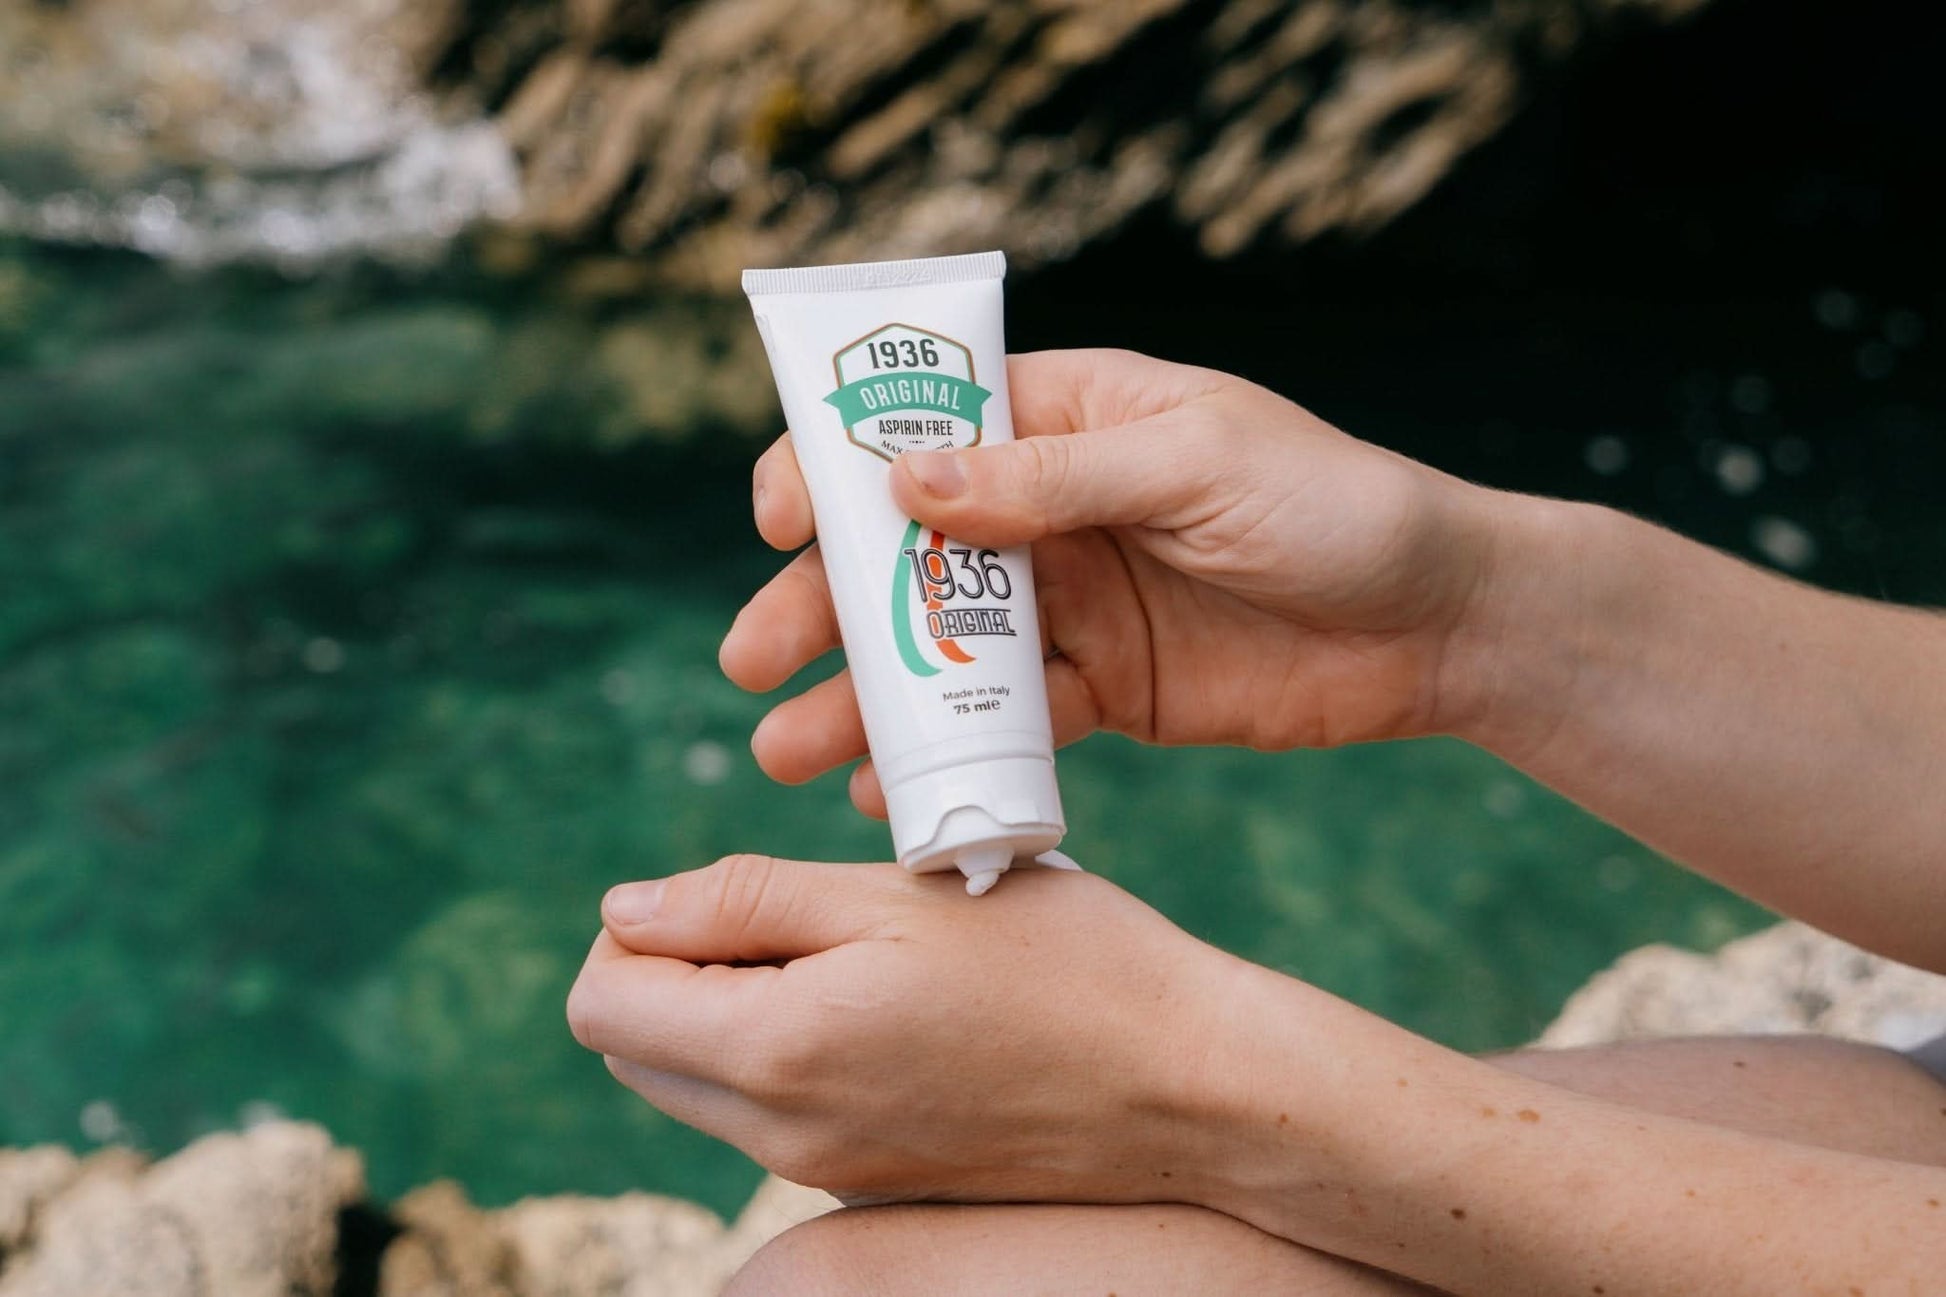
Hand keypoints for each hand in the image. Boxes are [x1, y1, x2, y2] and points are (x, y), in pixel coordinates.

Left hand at [565, 854, 1269, 1205]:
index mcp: (775, 1053)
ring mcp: (827, 1172)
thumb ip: (741, 900)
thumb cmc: (1058, 964)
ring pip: (702, 1085)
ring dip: (736, 1011)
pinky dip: (792, 1053)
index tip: (736, 895)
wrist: (1187, 1085)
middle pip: (636, 1052)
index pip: (600, 1002)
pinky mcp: (872, 1182)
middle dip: (679, 971)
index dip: (639, 929)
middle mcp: (782, 1136)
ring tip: (859, 957)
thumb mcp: (894, 897)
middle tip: (800, 917)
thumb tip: (622, 910)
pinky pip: (774, 1116)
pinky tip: (898, 1008)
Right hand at [721, 348, 1504, 816]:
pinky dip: (945, 755)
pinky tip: (884, 792)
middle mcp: (1055, 507)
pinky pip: (1004, 721)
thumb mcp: (1196, 466)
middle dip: (819, 602)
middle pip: (905, 549)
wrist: (1440, 627)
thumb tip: (904, 483)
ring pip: (938, 644)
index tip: (775, 517)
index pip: (925, 424)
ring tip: (785, 747)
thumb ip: (1053, 479)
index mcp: (1072, 418)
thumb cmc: (1335, 510)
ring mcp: (1075, 603)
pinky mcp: (1105, 690)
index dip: (834, 462)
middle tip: (752, 660)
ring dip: (859, 692)